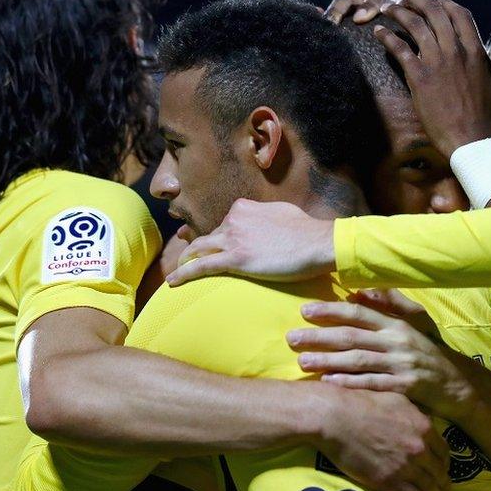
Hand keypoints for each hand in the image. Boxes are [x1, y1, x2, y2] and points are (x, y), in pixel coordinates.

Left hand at [165, 199, 335, 285]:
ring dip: (185, 261)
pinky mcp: (235, 259)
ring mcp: (233, 239)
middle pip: (208, 237)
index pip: (223, 225)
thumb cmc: (306, 230)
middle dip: (196, 250)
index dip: (217, 239)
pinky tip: (173, 282)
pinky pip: (202, 266)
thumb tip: (264, 221)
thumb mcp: (282, 213)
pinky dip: (184, 273)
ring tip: (177, 272)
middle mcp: (234, 220)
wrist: (317, 242)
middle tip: (188, 261)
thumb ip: (265, 216)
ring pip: (198, 250)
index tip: (214, 248)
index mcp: (244, 208)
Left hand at [287, 290, 478, 421]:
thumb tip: (363, 291)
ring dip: (328, 361)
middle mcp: (398, 342)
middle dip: (319, 336)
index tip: (305, 310)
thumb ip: (391, 304)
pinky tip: (329, 384)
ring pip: (358, 360)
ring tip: (302, 362)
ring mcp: (402, 365)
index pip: (359, 314)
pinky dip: (350, 383)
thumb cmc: (429, 352)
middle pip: (352, 337)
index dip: (331, 311)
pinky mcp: (406, 387)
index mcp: (397, 325)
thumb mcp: (416, 323)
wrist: (458, 384)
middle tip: (291, 338)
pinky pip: (373, 384)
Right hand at [319, 387, 450, 490]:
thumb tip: (422, 421)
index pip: (443, 451)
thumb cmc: (362, 403)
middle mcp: (419, 448)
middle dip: (443, 481)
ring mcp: (405, 466)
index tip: (442, 467)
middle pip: (439, 471)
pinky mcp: (389, 481)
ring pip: (430, 487)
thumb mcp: (397, 399)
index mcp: (423, 427)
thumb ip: (414, 414)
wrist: (337, 418)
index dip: (444, 462)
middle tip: (443, 487)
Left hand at [376, 0, 490, 157]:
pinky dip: (387, 37)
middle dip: (417, 0)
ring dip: (398, 11)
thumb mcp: (489, 83)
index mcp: (475, 51)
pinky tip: (379, 33)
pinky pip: (399, 48)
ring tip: (387, 9)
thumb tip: (475, 56)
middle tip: (404, 1)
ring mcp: (437, 62)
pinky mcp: (420, 78)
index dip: (443, 3)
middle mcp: (456, 51)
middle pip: (434, 11)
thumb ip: (480, 64)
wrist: (472, 140)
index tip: (433, 3)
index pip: (459, 13)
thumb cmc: (484, 118)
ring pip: (415, 23)